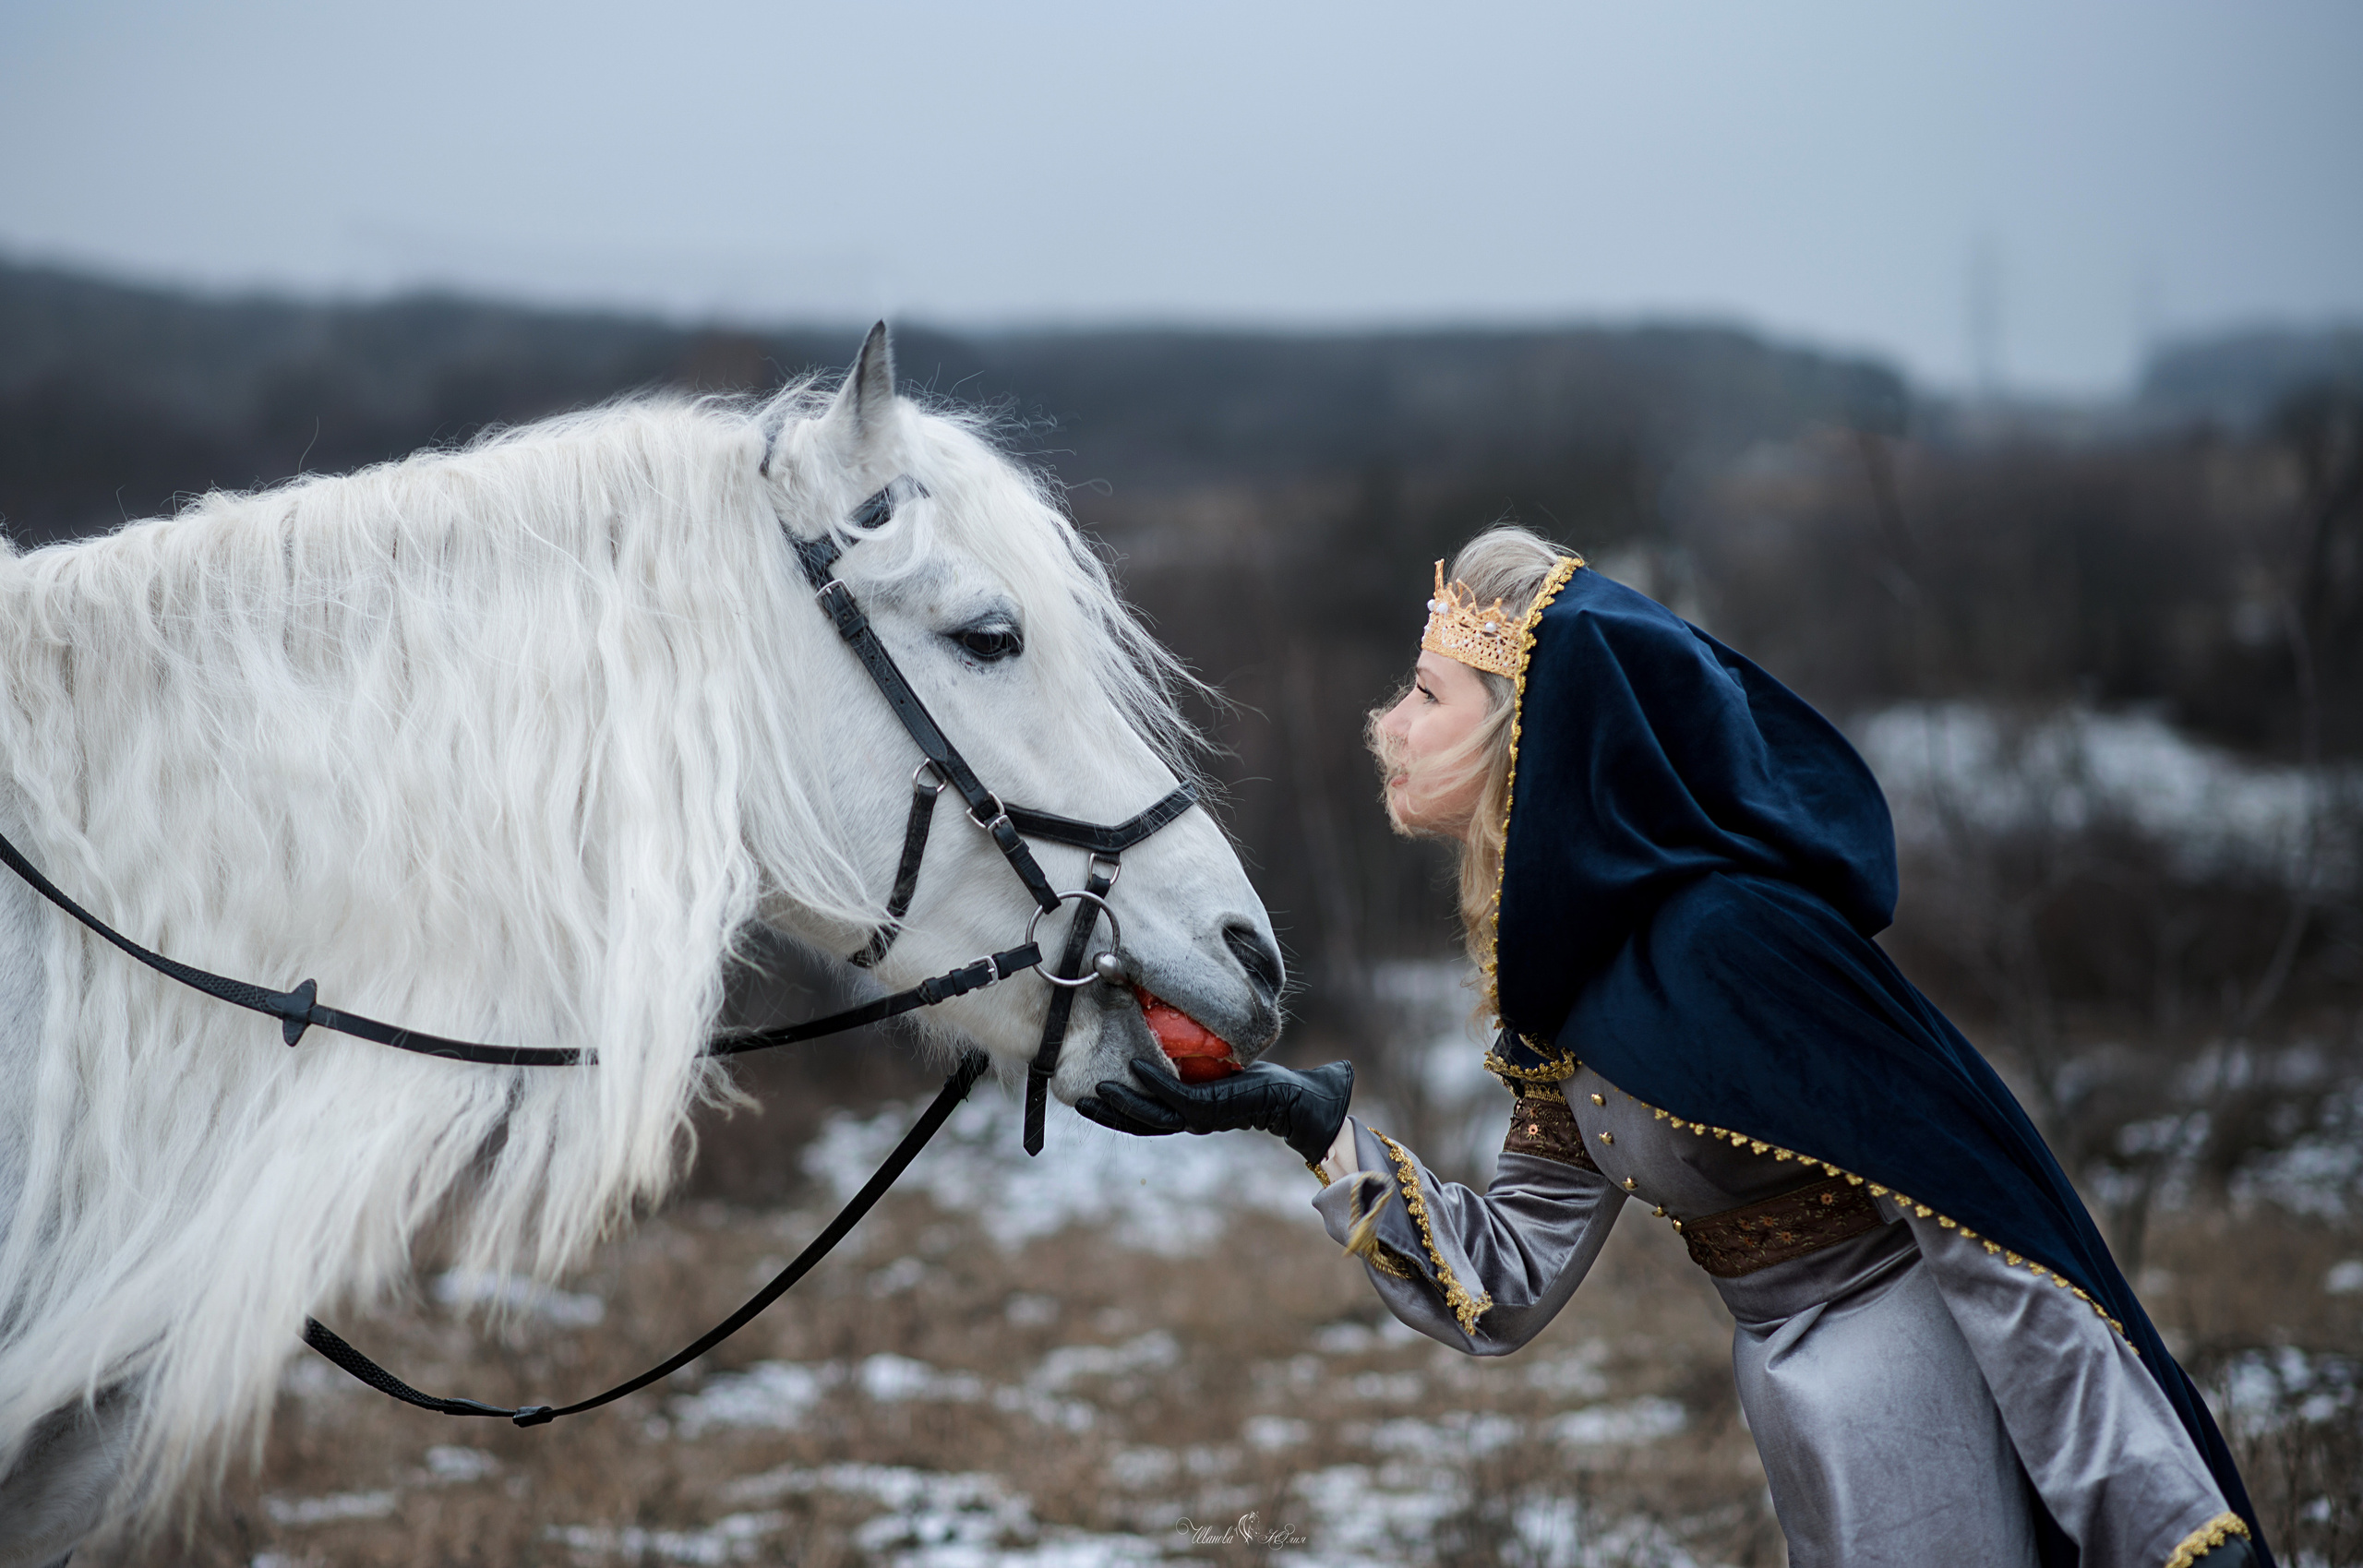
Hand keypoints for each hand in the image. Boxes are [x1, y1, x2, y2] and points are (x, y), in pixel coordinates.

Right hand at [1077, 1059, 1352, 1165]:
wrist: (1297, 1100)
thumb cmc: (1266, 1081)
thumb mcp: (1224, 1067)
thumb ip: (1203, 1058)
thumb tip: (1189, 1029)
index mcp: (1189, 1112)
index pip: (1146, 1115)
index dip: (1117, 1109)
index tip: (1090, 1097)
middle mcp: (1190, 1119)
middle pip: (1139, 1122)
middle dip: (1108, 1114)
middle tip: (1077, 1103)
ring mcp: (1199, 1116)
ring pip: (1150, 1115)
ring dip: (1121, 1104)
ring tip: (1095, 1092)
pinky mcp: (1211, 1107)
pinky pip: (1174, 1095)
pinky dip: (1152, 1082)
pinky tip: (1133, 1066)